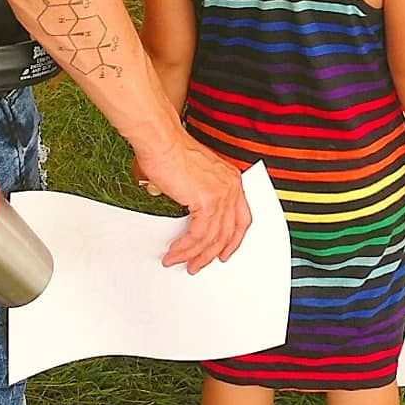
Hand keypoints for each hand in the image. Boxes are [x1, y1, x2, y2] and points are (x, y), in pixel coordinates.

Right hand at [134, 131, 251, 273]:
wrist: (162, 141)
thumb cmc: (171, 150)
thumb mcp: (196, 174)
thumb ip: (201, 193)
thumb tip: (194, 213)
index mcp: (231, 179)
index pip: (242, 218)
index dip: (234, 239)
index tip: (224, 251)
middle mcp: (230, 187)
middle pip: (228, 232)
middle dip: (211, 253)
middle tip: (198, 264)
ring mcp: (221, 195)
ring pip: (212, 238)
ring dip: (193, 254)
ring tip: (179, 261)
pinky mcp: (206, 201)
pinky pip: (198, 236)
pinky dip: (185, 247)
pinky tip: (176, 251)